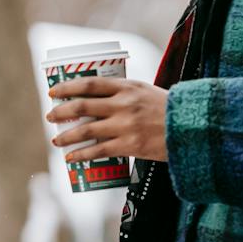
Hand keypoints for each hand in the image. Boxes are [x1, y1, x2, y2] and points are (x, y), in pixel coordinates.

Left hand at [46, 76, 168, 162]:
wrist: (191, 127)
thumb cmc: (167, 109)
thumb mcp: (145, 91)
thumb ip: (123, 93)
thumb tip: (97, 99)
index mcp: (126, 87)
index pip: (89, 83)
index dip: (68, 86)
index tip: (54, 91)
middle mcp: (123, 104)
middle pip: (82, 106)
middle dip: (61, 111)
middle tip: (51, 115)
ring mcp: (125, 125)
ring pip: (86, 129)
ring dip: (67, 135)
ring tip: (56, 139)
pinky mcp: (130, 145)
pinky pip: (99, 151)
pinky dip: (81, 154)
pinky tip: (71, 157)